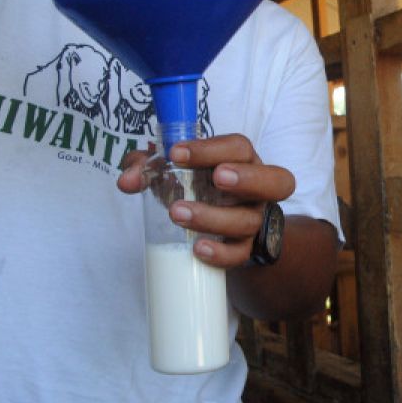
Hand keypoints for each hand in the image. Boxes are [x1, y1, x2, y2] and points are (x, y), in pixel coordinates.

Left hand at [118, 134, 295, 268]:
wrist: (223, 229)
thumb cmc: (199, 188)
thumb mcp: (176, 172)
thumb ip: (149, 168)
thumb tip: (126, 179)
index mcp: (242, 161)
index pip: (238, 147)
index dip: (211, 148)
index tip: (175, 152)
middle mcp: (257, 190)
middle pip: (276, 180)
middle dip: (246, 178)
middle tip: (217, 178)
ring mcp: (255, 220)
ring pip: (248, 221)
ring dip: (214, 217)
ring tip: (178, 213)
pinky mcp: (245, 249)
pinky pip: (240, 254)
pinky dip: (220, 253)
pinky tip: (198, 248)